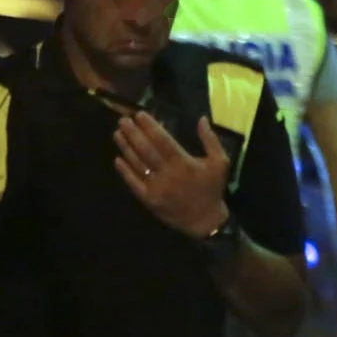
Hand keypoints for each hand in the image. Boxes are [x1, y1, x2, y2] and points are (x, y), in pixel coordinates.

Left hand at [113, 113, 230, 240]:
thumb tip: (201, 118)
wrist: (205, 220)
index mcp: (184, 163)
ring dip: (126, 148)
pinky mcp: (149, 200)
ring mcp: (156, 188)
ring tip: (117, 134)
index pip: (162, 140)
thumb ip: (210, 140)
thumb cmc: (212, 189)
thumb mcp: (219, 162)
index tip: (140, 115)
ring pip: (138, 164)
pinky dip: (125, 171)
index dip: (150, 127)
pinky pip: (134, 184)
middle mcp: (168, 174)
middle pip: (146, 150)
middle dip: (133, 134)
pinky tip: (118, 159)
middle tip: (123, 120)